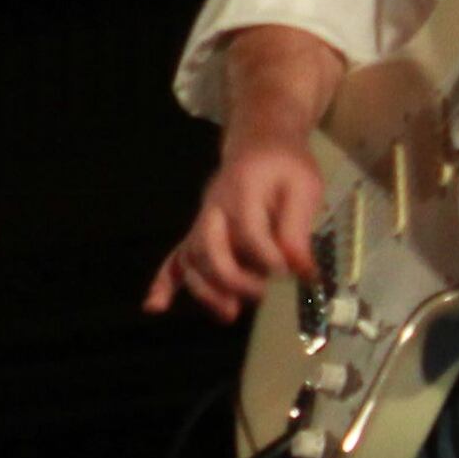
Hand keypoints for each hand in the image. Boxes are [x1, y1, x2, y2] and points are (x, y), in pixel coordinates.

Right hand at [146, 26, 342, 322]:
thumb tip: (302, 271)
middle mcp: (214, 208)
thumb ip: (298, 228)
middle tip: (261, 293)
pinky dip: (164, 282)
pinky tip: (154, 306)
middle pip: (208, 246)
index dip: (268, 257)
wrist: (259, 144)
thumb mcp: (303, 188)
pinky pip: (176, 258)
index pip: (248, 231)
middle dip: (231, 277)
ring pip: (192, 258)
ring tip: (228, 313)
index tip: (292, 272)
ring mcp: (202, 222)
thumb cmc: (284, 166)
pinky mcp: (198, 234)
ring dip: (206, 289)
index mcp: (242, 190)